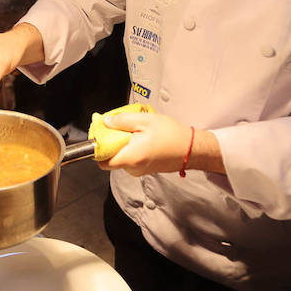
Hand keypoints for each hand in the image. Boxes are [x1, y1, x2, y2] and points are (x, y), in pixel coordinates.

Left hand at [98, 111, 224, 176]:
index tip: (101, 133)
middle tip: (119, 126)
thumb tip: (105, 121)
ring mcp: (139, 170)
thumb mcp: (145, 120)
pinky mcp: (145, 168)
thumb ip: (122, 121)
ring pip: (121, 157)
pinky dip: (131, 147)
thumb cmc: (172, 135)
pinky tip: (141, 136)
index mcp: (130, 157)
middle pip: (111, 157)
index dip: (98, 147)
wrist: (192, 148)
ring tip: (135, 130)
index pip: (102, 161)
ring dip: (123, 143)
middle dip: (111, 141)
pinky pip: (131, 158)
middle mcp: (133, 168)